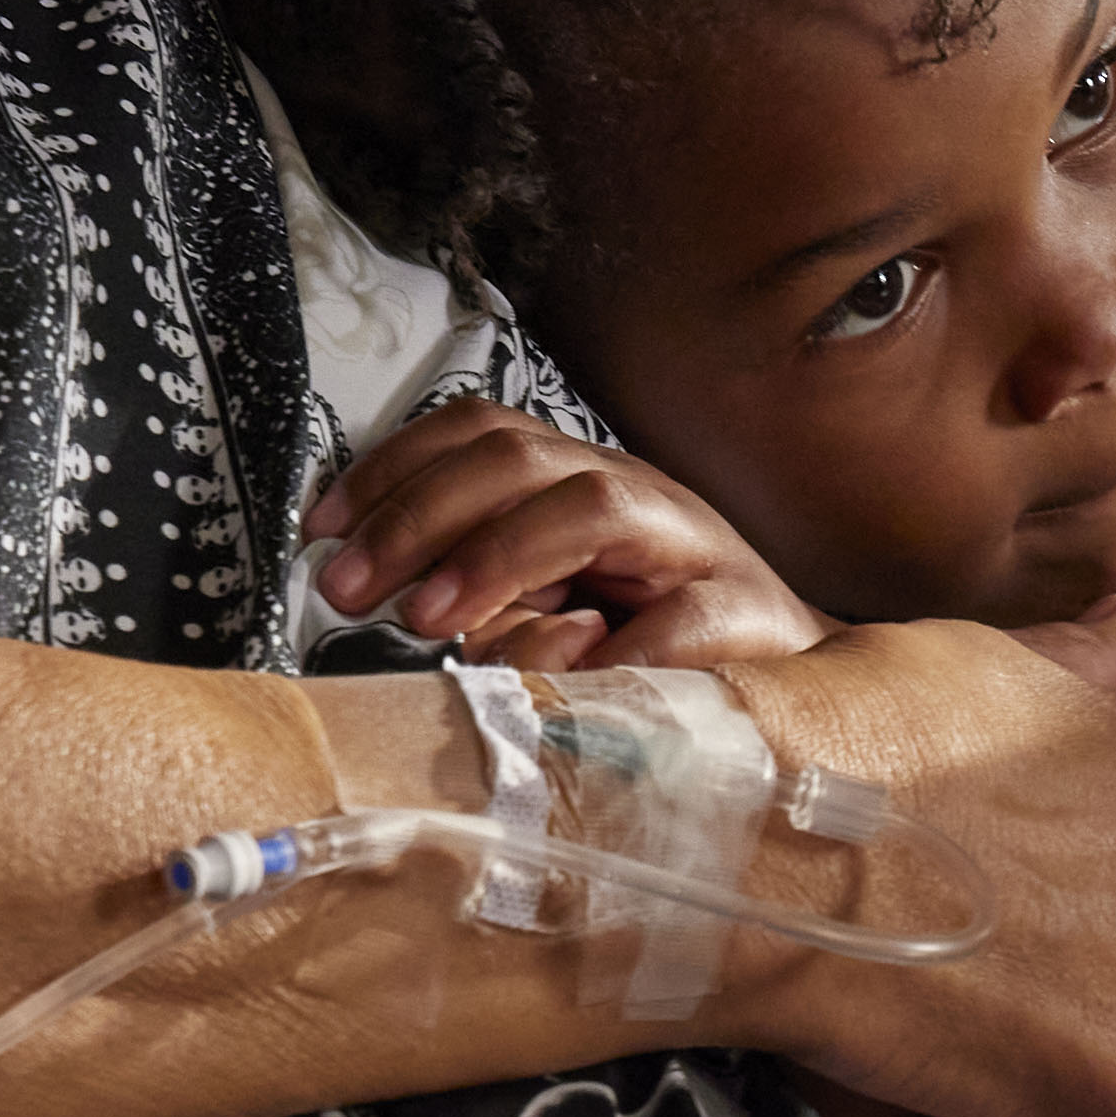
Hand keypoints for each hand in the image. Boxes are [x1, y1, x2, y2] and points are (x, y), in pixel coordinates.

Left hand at [309, 397, 824, 668]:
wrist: (794, 681)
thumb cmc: (656, 645)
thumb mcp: (551, 606)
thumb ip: (482, 591)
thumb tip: (382, 593)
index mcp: (578, 482)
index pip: (477, 433)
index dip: (391, 468)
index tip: (321, 529)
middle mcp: (631, 493)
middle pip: (517, 456)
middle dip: (419, 515)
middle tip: (351, 588)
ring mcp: (689, 546)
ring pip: (591, 503)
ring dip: (498, 555)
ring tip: (432, 617)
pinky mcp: (742, 613)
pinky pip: (674, 619)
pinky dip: (613, 648)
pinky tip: (559, 682)